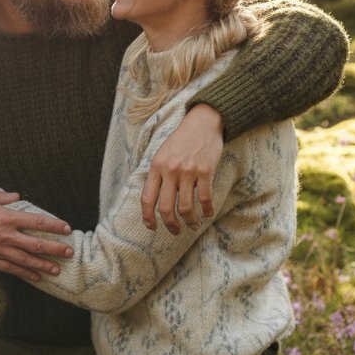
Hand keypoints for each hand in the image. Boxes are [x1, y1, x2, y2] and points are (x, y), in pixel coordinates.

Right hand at [0, 190, 71, 282]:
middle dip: (55, 249)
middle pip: (36, 244)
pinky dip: (25, 273)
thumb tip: (17, 196)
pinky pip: (11, 269)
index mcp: (6, 217)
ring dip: (43, 265)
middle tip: (70, 252)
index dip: (53, 226)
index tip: (67, 229)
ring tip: (57, 270)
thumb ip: (2, 197)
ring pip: (26, 260)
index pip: (36, 221)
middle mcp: (6, 235)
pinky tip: (36, 277)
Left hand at [141, 104, 223, 233]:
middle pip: (166, 208)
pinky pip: (204, 198)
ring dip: (189, 221)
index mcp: (156, 167)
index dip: (148, 217)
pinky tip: (207, 214)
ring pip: (185, 207)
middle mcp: (170, 171)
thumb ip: (157, 174)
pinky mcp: (206, 172)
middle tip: (175, 231)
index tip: (151, 227)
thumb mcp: (161, 153)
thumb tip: (152, 199)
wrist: (202, 123)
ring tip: (192, 225)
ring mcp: (188, 172)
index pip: (147, 198)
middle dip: (170, 225)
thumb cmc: (181, 140)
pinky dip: (206, 210)